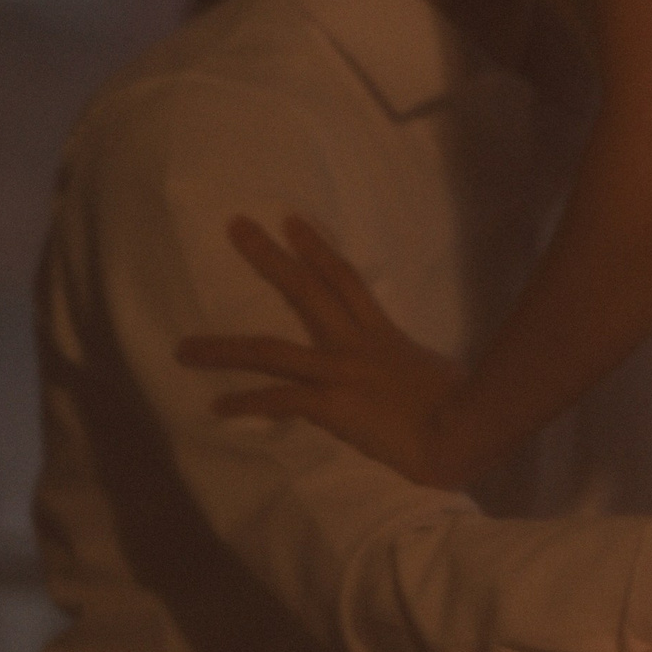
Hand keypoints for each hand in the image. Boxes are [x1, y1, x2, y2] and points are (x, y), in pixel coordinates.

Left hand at [176, 217, 477, 487]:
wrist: (466, 430)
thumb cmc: (467, 409)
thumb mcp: (439, 377)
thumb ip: (415, 372)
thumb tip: (417, 380)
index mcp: (384, 336)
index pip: (345, 280)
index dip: (316, 248)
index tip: (291, 221)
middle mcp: (357, 344)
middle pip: (305, 289)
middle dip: (268, 257)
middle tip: (236, 226)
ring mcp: (342, 371)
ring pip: (271, 350)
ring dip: (223, 349)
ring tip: (184, 349)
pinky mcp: (333, 403)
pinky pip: (279, 399)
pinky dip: (247, 402)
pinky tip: (218, 406)